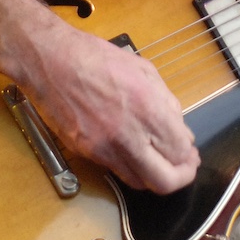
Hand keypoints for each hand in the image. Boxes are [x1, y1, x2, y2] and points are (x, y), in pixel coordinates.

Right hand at [16, 25, 199, 194]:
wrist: (50, 60)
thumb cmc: (93, 57)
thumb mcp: (142, 68)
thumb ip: (165, 101)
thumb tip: (179, 127)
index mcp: (147, 109)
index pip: (180, 152)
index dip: (189, 157)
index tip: (190, 152)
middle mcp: (127, 135)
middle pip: (164, 181)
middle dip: (180, 177)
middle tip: (183, 167)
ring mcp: (104, 147)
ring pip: (139, 183)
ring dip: (155, 176)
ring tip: (159, 161)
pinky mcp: (86, 152)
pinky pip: (116, 170)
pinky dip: (131, 167)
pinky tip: (134, 152)